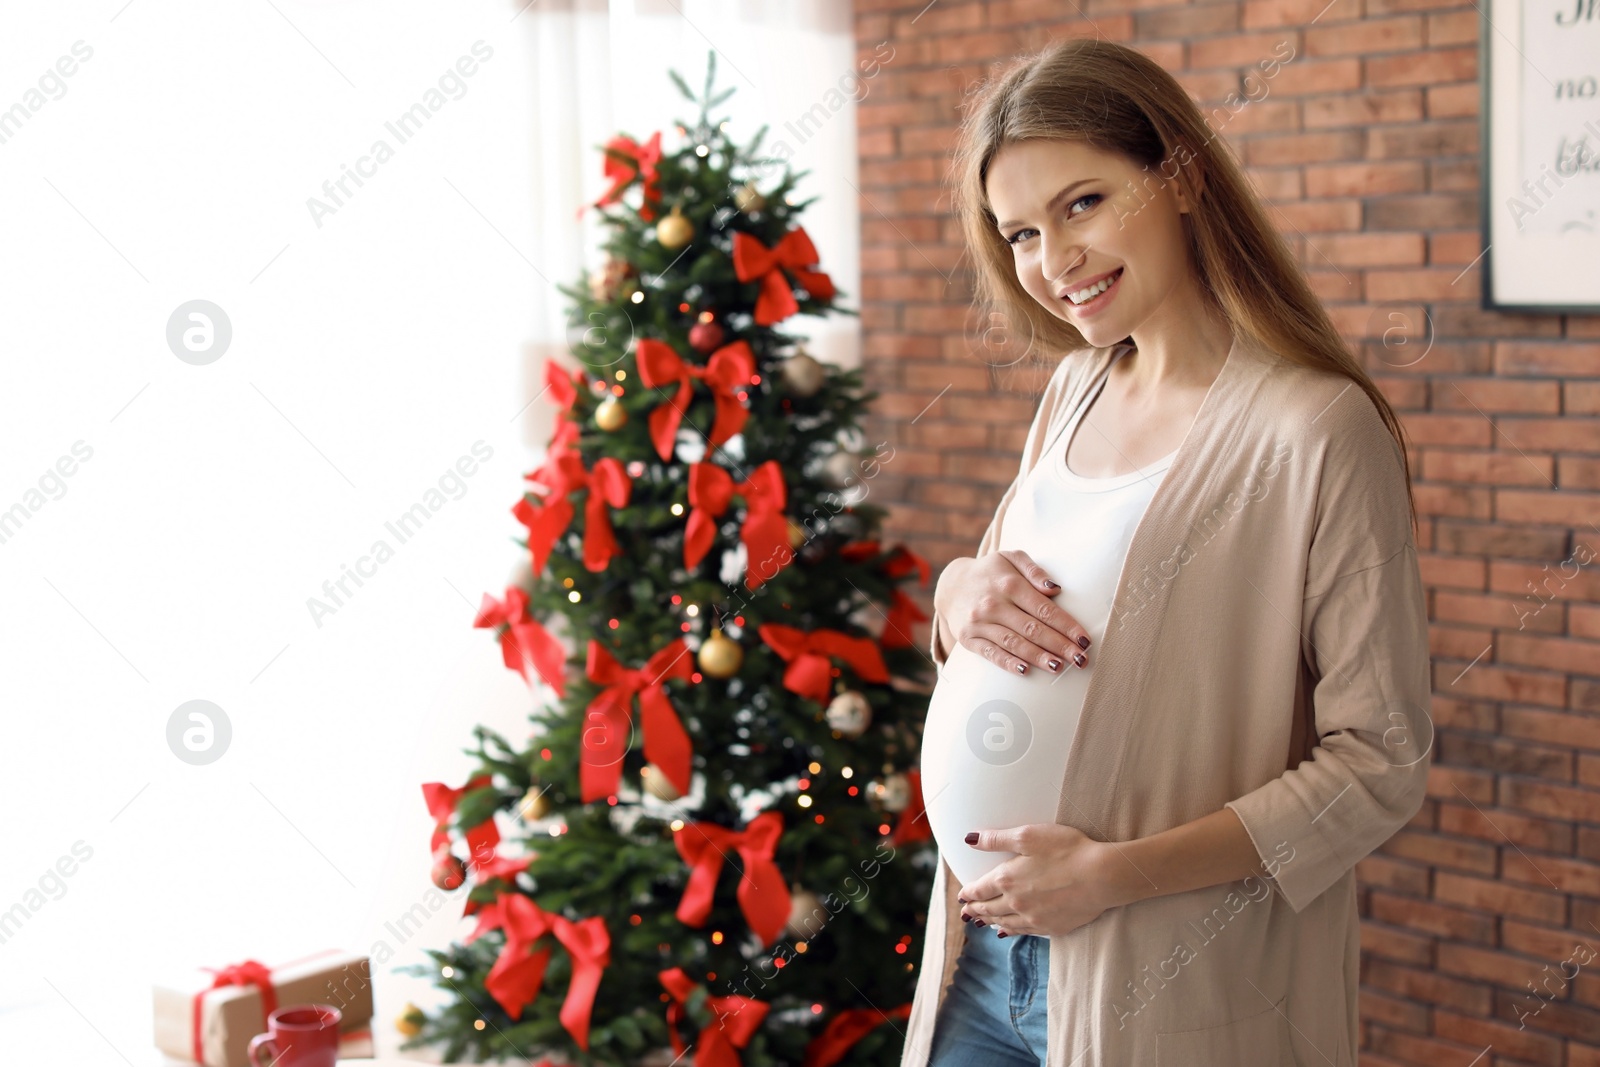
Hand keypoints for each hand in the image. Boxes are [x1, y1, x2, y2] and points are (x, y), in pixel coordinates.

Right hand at [936, 550, 1091, 675]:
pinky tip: (1026, 671)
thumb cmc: (990, 572)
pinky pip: (991, 653)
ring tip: (1059, 668)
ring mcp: (979, 622)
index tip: (1085, 640)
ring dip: (1039, 657)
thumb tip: (1055, 589)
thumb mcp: (1010, 558)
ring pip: (1014, 643)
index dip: (1067, 626)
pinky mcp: (969, 638)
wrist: (951, 585)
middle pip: (1033, 629)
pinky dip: (1008, 663)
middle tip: (1081, 660)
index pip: (1044, 609)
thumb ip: (1034, 570)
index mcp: (1009, 584)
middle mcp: (994, 604)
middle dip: (1060, 646)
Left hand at [956, 824, 1124, 937]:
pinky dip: (1010, 931)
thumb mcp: (1028, 835)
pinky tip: (1007, 931)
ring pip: (1004, 922)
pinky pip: (1023, 932)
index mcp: (1007, 879)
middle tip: (966, 912)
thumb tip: (969, 839)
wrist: (1101, 876)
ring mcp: (1033, 918)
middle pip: (989, 908)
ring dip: (990, 921)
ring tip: (982, 922)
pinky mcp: (1051, 927)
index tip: (961, 896)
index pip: (980, 889)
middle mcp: (1016, 903)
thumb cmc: (1067, 850)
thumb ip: (996, 839)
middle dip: (976, 909)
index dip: (968, 893)